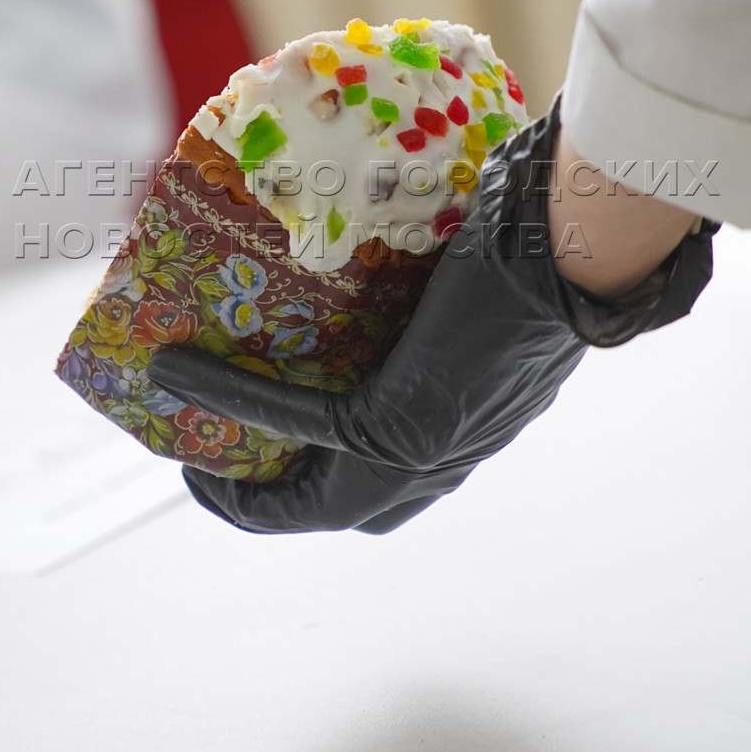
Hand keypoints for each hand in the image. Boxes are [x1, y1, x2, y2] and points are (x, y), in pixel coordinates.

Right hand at [148, 104, 717, 533]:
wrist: (573, 242)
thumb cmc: (533, 239)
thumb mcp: (469, 285)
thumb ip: (427, 297)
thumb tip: (374, 246)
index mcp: (465, 429)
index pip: (386, 489)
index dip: (315, 490)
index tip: (255, 461)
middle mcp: (446, 460)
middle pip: (342, 513)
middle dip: (270, 506)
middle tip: (213, 468)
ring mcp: (421, 456)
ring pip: (311, 499)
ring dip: (240, 483)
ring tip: (187, 453)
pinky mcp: (394, 424)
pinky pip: (291, 422)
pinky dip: (227, 397)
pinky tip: (177, 372)